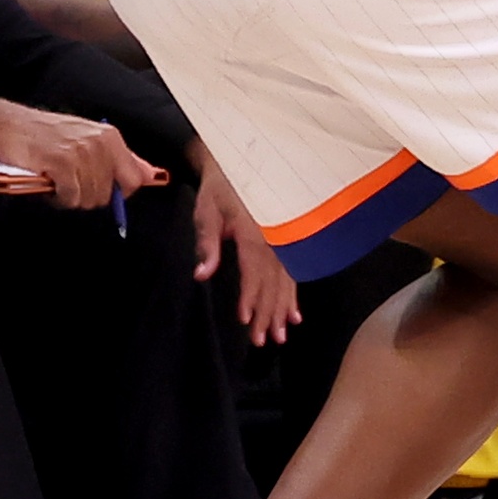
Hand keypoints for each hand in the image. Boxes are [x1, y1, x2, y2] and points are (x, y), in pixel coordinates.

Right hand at [0, 92, 159, 209]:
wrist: (8, 127)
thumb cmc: (46, 136)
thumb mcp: (89, 141)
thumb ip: (122, 160)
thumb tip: (150, 176)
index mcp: (111, 138)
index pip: (133, 180)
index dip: (116, 193)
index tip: (97, 189)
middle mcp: (100, 144)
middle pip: (108, 195)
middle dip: (87, 196)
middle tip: (68, 182)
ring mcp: (81, 153)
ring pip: (89, 199)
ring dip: (70, 197)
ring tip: (57, 180)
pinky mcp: (61, 164)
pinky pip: (70, 197)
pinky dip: (58, 198)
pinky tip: (48, 183)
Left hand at [189, 145, 297, 344]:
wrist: (245, 158)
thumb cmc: (222, 184)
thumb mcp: (207, 209)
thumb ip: (208, 243)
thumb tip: (202, 274)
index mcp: (254, 231)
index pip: (253, 271)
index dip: (249, 297)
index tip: (245, 320)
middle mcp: (275, 238)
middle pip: (273, 282)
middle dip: (267, 313)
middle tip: (262, 340)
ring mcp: (285, 239)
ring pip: (286, 280)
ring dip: (282, 309)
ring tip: (280, 335)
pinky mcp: (288, 240)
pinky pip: (294, 271)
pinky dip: (293, 294)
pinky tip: (294, 314)